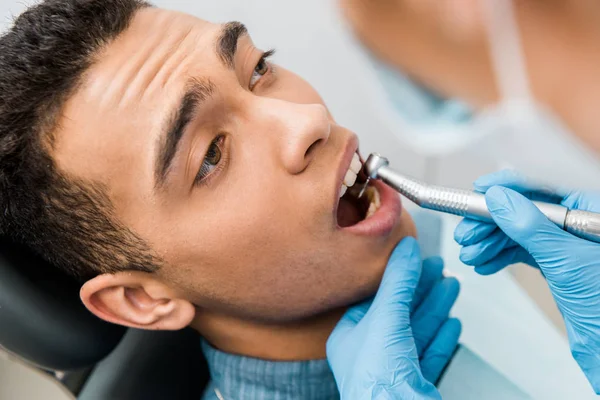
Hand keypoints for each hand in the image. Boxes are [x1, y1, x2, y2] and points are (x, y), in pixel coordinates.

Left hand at [327, 237, 460, 398]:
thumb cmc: (377, 378)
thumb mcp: (386, 316)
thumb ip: (397, 281)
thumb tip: (406, 248)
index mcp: (349, 337)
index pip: (374, 298)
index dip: (396, 277)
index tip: (413, 258)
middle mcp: (369, 354)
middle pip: (400, 312)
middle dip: (421, 288)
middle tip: (438, 266)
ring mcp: (392, 370)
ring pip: (417, 331)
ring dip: (436, 307)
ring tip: (452, 285)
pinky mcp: (414, 383)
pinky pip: (430, 354)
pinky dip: (442, 336)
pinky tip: (452, 323)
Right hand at [454, 170, 599, 392]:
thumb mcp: (565, 261)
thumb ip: (530, 227)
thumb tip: (499, 198)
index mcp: (593, 213)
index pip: (546, 189)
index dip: (509, 187)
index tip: (481, 189)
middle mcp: (580, 226)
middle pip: (526, 210)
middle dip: (491, 222)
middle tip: (467, 233)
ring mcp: (568, 245)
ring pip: (520, 232)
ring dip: (490, 242)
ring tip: (470, 254)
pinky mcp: (558, 265)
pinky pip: (523, 251)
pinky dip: (500, 257)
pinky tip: (484, 263)